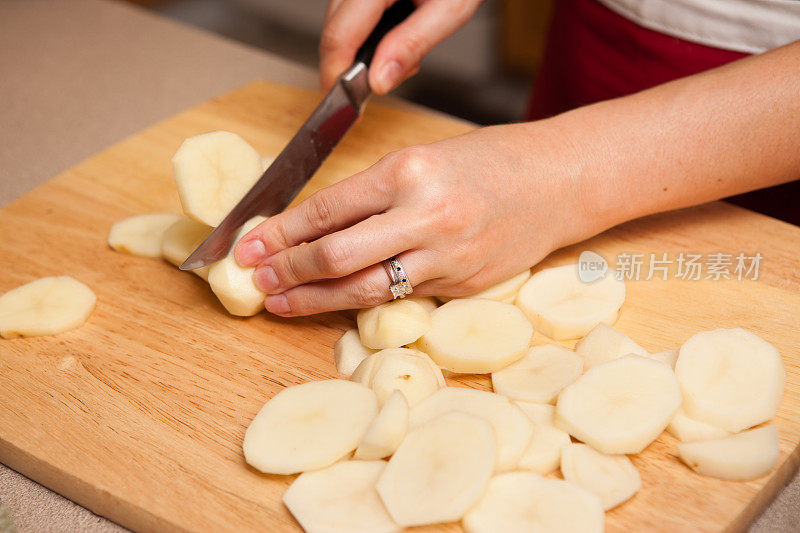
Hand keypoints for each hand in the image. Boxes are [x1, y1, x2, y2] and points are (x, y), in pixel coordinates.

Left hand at [234, 122, 599, 315]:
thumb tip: (313, 227)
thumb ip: (372, 194)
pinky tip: (337, 303)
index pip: (327, 209)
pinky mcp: (462, 286)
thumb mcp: (423, 160)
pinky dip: (363, 301)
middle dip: (288, 270)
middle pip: (338, 256)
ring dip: (315, 299)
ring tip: (282, 302)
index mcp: (409, 171)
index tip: (249, 244)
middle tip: (257, 278)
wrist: (559, 182)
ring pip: (365, 290)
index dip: (281, 232)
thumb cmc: (489, 162)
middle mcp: (426, 216)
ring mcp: (447, 258)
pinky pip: (401, 298)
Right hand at [320, 0, 482, 93]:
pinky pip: (349, 17)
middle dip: (352, 67)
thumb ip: (412, 45)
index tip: (346, 104)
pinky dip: (365, 37)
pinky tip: (393, 39)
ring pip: (337, 25)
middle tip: (389, 79)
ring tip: (400, 56)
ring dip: (360, 53)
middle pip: (333, 32)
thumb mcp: (449, 10)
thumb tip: (378, 81)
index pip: (339, 36)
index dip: (337, 75)